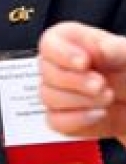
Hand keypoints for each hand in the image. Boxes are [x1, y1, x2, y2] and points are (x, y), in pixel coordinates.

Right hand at [39, 21, 125, 144]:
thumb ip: (123, 51)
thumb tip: (100, 48)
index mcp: (106, 49)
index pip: (58, 38)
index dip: (60, 49)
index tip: (84, 61)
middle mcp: (91, 71)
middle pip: (46, 67)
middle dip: (71, 80)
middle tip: (102, 87)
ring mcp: (87, 99)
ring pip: (47, 95)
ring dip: (74, 102)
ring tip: (106, 103)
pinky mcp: (89, 126)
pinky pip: (56, 122)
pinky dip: (73, 122)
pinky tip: (98, 119)